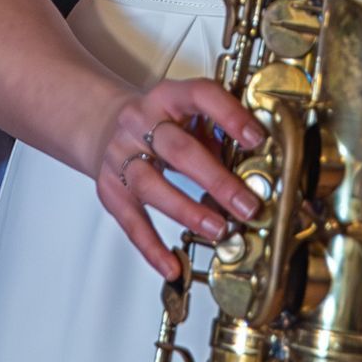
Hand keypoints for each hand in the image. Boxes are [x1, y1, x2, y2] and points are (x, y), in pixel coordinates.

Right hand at [91, 76, 265, 280]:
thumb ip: (216, 136)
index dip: (229, 115)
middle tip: (247, 205)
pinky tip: (172, 265)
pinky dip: (152, 248)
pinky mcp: (110, 189)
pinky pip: (131, 222)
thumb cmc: (159, 124)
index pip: (201, 95)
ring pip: (151, 185)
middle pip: (178, 149)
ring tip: (218, 230)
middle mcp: (140, 122)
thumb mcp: (187, 116)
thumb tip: (254, 170)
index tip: (257, 139)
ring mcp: (121, 156)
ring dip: (188, 211)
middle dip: (216, 180)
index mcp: (168, 96)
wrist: (104, 127)